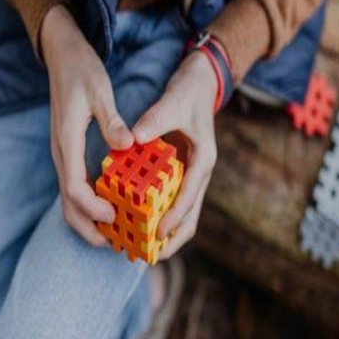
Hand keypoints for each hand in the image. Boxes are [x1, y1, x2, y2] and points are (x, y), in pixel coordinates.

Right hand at [41, 5, 133, 244]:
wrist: (61, 54)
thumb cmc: (80, 70)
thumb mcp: (99, 90)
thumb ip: (112, 121)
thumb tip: (126, 145)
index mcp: (67, 140)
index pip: (73, 187)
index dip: (92, 208)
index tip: (114, 217)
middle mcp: (61, 152)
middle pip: (67, 201)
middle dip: (87, 226)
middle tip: (112, 243)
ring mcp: (64, 153)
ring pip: (69, 197)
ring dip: (88, 219)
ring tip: (113, 234)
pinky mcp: (70, 151)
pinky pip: (76, 185)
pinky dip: (90, 203)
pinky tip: (110, 207)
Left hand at [132, 51, 217, 259]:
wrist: (199, 83)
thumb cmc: (189, 92)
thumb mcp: (173, 101)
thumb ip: (156, 119)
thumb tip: (134, 138)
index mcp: (203, 161)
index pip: (190, 197)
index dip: (174, 218)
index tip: (157, 233)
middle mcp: (198, 174)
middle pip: (189, 217)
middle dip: (171, 239)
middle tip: (149, 255)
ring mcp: (189, 176)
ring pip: (180, 214)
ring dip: (163, 232)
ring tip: (141, 247)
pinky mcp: (178, 173)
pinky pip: (168, 200)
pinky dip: (155, 213)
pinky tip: (135, 219)